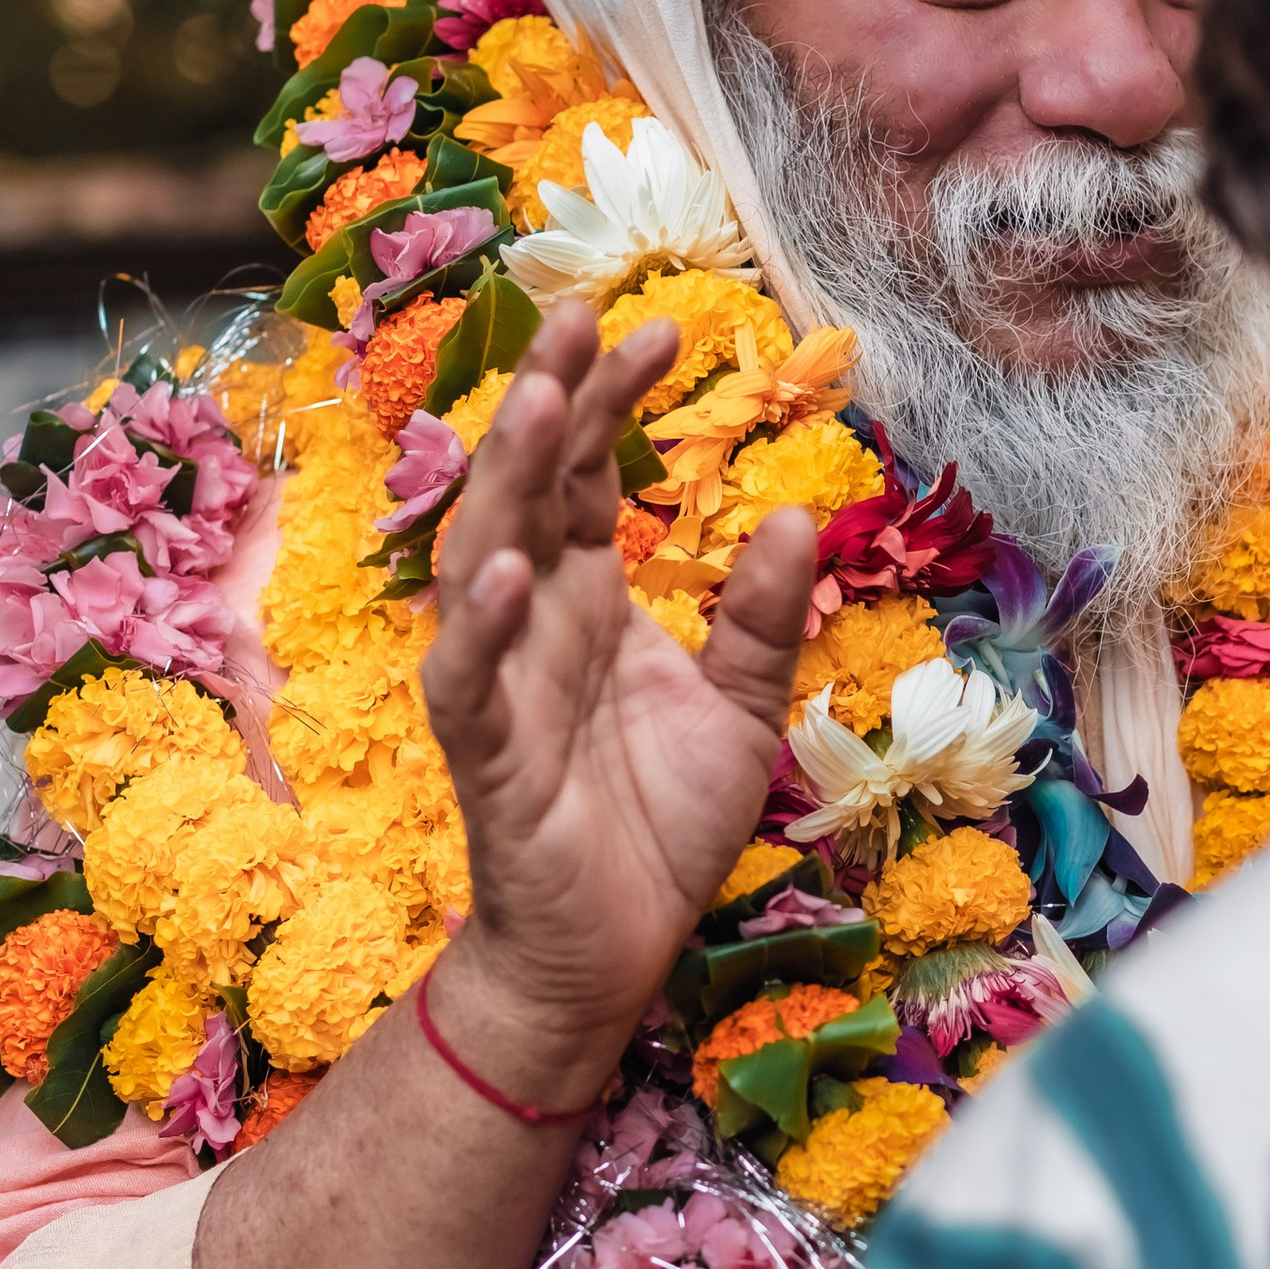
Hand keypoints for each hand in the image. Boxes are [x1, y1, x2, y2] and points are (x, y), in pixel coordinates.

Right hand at [421, 304, 815, 1082]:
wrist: (610, 957)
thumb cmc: (656, 831)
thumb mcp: (742, 712)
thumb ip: (764, 620)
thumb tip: (800, 517)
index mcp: (589, 600)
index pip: (591, 475)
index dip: (614, 400)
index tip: (664, 327)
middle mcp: (536, 624)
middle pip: (529, 489)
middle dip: (552, 399)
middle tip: (580, 311)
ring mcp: (502, 685)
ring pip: (482, 559)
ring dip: (509, 481)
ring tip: (543, 401)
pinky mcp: (487, 761)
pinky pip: (469, 684)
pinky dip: (481, 628)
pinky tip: (506, 572)